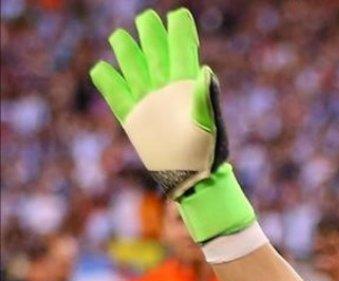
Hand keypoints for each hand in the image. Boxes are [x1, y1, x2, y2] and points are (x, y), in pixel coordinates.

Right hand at [90, 8, 254, 243]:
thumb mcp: (210, 125)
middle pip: (154, 53)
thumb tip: (206, 71)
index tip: (179, 15)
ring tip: (120, 36)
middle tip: (147, 18)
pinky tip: (102, 68)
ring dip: (126, 50)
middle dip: (150, 34)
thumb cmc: (208, 154)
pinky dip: (107, 80)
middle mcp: (165, 90)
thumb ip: (207, 98)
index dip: (180, 33)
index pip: (182, 51)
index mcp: (187, 87)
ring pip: (132, 67)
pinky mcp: (133, 118)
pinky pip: (115, 93)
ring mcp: (148, 102)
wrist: (193, 180)